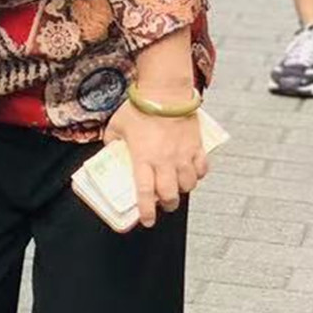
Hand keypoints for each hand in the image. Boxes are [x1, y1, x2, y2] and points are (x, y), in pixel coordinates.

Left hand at [102, 101, 209, 228]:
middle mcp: (165, 161)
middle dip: (168, 205)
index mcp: (144, 159)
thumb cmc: (139, 106)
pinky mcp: (196, 146)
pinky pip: (202, 168)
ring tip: (178, 188)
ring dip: (184, 190)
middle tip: (165, 205)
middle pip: (170, 194)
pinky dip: (198, 175)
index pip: (145, 193)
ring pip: (189, 184)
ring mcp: (183, 154)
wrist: (165, 90)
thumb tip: (110, 148)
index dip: (146, 211)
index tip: (147, 221)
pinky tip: (192, 173)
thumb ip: (112, 141)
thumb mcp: (117, 125)